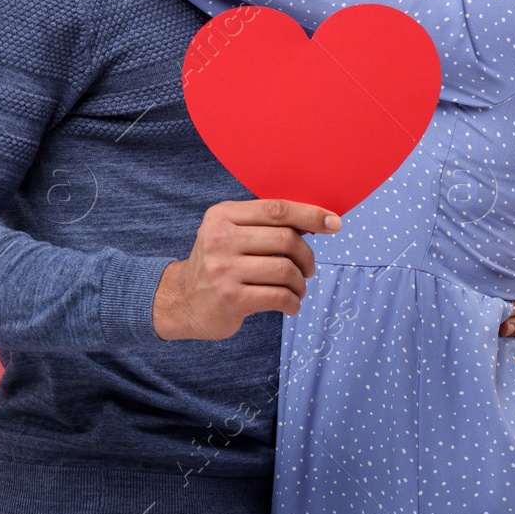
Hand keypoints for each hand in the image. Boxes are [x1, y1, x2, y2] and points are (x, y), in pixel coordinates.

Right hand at [153, 199, 341, 340]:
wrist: (181, 301)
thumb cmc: (218, 264)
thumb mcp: (229, 233)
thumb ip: (264, 224)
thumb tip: (315, 221)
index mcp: (222, 215)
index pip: (276, 209)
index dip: (310, 215)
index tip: (334, 223)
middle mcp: (220, 238)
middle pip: (286, 239)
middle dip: (307, 255)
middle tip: (308, 268)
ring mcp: (224, 269)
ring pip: (286, 269)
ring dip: (300, 282)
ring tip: (297, 289)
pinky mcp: (231, 298)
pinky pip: (279, 296)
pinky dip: (293, 302)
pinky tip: (290, 304)